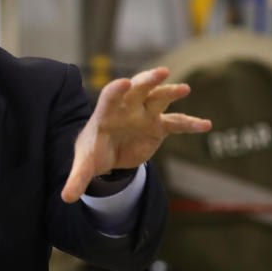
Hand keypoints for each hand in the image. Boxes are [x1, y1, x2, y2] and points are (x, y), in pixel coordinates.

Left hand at [61, 67, 211, 202]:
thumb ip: (77, 178)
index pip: (109, 97)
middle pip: (137, 89)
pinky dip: (190, 123)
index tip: (123, 82)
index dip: (116, 90)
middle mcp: (127, 108)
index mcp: (106, 113)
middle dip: (148, 80)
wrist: (106, 153)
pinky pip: (176, 123)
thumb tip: (66, 198)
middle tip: (161, 73)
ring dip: (170, 92)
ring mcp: (144, 115)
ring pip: (158, 99)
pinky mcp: (158, 126)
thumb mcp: (84, 165)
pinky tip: (205, 125)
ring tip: (184, 89)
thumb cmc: (93, 152)